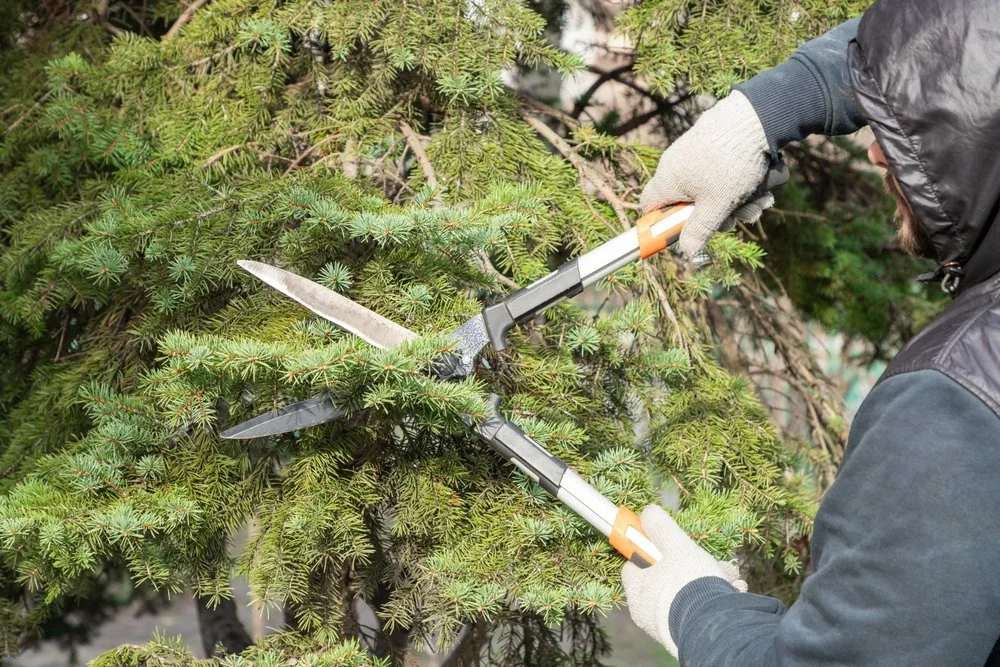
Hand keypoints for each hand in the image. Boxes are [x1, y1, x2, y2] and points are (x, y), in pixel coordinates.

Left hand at [621, 505, 747, 657]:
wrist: (714, 629)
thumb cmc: (689, 585)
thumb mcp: (675, 546)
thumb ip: (661, 528)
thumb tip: (648, 513)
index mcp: (639, 592)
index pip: (634, 566)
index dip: (649, 551)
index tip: (665, 545)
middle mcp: (649, 613)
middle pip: (666, 580)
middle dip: (691, 567)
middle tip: (712, 563)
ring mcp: (668, 626)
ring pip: (688, 595)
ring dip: (710, 582)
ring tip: (729, 579)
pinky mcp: (689, 635)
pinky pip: (700, 612)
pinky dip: (715, 601)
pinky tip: (730, 594)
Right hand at [639, 91, 772, 258]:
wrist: (757, 117)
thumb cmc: (730, 164)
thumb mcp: (716, 206)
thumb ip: (699, 231)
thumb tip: (685, 253)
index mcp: (668, 179)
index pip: (650, 207)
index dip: (663, 224)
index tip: (683, 233)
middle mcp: (677, 164)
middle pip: (690, 202)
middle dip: (717, 215)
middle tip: (737, 218)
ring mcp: (697, 151)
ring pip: (714, 189)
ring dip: (739, 201)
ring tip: (761, 200)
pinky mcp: (717, 142)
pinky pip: (725, 171)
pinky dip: (744, 182)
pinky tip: (765, 184)